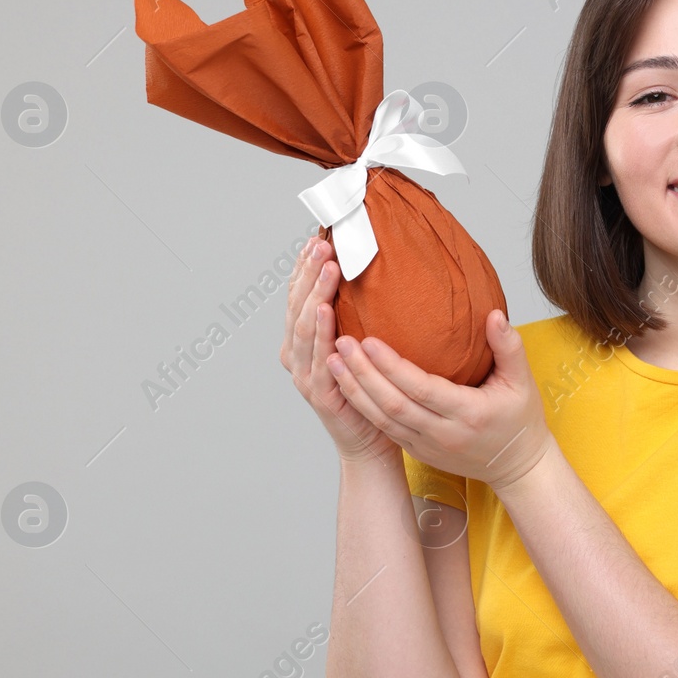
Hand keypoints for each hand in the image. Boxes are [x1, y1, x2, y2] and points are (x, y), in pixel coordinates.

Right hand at [279, 236, 400, 468]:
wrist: (371, 440)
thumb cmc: (369, 389)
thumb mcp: (362, 344)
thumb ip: (361, 314)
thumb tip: (381, 273)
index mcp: (303, 340)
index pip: (299, 295)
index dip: (304, 266)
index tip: (317, 236)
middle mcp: (296, 354)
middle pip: (297, 304)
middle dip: (308, 271)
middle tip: (323, 242)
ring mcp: (304, 373)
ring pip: (304, 326)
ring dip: (314, 293)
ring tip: (328, 266)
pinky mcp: (319, 392)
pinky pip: (317, 357)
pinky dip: (320, 331)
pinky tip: (326, 309)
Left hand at [325, 309, 552, 493]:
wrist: (516, 467)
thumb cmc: (520, 420)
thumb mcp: (523, 382)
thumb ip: (509, 347)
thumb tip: (493, 315)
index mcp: (468, 413)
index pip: (422, 389)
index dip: (392, 367)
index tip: (369, 341)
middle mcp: (443, 433)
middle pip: (393, 404)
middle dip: (362, 375)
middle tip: (341, 344)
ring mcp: (427, 446)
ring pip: (382, 419)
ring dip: (354, 390)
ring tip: (332, 360)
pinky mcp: (417, 451)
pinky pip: (384, 428)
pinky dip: (361, 406)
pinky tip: (345, 384)